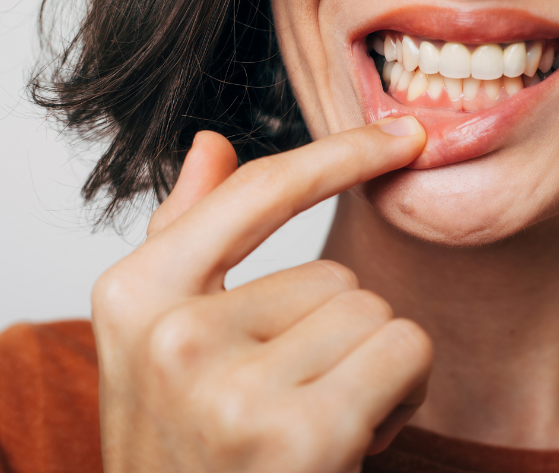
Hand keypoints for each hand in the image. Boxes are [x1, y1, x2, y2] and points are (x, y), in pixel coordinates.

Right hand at [92, 117, 431, 472]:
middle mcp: (172, 336)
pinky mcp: (300, 432)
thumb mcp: (162, 341)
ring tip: (321, 421)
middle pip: (335, 272)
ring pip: (375, 312)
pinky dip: (403, 392)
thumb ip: (184, 235)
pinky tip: (355, 438)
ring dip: (371, 366)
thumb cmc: (191, 448)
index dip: (338, 155)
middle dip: (340, 335)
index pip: (257, 193)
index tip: (400, 136)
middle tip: (299, 398)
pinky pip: (404, 350)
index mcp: (134, 296)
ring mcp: (232, 386)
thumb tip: (210, 144)